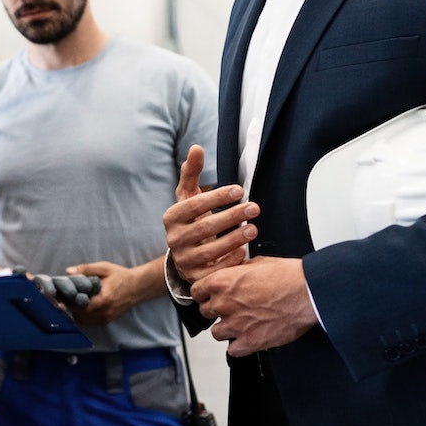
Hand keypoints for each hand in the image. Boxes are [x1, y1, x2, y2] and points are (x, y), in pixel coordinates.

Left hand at [63, 260, 158, 326]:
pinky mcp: (107, 321)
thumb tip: (69, 271)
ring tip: (73, 302)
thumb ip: (86, 269)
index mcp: (104, 298)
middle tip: (65, 298)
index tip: (61, 297)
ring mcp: (107, 318)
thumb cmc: (121, 276)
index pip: (80, 306)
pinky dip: (83, 316)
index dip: (69, 302)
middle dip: (70, 307)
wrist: (138, 287)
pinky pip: (89, 322)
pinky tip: (82, 306)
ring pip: (83, 321)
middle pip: (79, 315)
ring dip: (76, 313)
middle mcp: (105, 312)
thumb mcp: (104, 268)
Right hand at [163, 146, 258, 285]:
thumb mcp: (189, 196)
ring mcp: (183, 260)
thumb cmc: (192, 219)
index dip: (217, 197)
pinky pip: (213, 271)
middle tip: (254, 207)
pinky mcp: (194, 277)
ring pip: (210, 251)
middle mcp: (173, 240)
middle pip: (204, 227)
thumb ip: (192, 172)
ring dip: (234, 239)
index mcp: (171, 217)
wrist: (186, 254)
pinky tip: (244, 252)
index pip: (194, 205)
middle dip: (231, 216)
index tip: (239, 190)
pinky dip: (229, 261)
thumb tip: (197, 147)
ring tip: (254, 228)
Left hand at [192, 256, 317, 355]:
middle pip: (205, 312)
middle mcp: (224, 304)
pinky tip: (247, 338)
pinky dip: (238, 346)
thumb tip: (235, 273)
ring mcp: (236, 325)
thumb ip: (238, 271)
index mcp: (222, 282)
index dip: (204, 293)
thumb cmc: (288, 276)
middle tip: (231, 308)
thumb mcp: (258, 262)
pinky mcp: (250, 342)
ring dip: (226, 329)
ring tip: (240, 324)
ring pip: (216, 333)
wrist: (308, 293)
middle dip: (216, 310)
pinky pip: (232, 350)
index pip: (196, 291)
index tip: (210, 296)